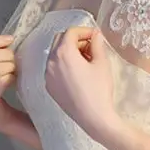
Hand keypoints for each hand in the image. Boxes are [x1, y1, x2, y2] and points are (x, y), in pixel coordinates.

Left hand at [45, 26, 120, 141]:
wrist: (93, 117)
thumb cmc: (99, 89)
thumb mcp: (102, 63)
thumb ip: (97, 44)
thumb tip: (95, 34)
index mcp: (64, 53)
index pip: (71, 32)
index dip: (84, 31)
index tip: (95, 37)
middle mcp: (51, 61)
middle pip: (59, 40)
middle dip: (75, 39)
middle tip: (90, 47)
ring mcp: (47, 75)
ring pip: (55, 54)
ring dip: (68, 51)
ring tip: (85, 61)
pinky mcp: (49, 87)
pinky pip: (53, 68)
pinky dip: (63, 64)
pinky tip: (77, 73)